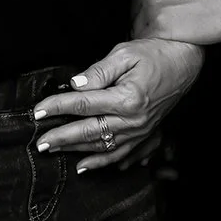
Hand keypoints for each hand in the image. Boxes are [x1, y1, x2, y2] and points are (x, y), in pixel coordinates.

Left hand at [30, 38, 203, 172]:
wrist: (182, 62)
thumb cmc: (153, 54)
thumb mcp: (124, 54)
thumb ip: (98, 72)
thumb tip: (74, 85)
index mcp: (127, 98)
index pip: (84, 104)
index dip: (58, 106)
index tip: (38, 110)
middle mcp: (134, 120)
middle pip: (90, 131)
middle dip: (62, 137)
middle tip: (40, 142)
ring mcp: (140, 131)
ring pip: (103, 146)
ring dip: (77, 150)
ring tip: (55, 151)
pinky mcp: (145, 135)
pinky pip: (121, 155)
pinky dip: (102, 162)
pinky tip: (86, 166)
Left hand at [133, 0, 220, 46]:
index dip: (145, 3)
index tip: (156, 11)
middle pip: (135, 8)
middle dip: (145, 18)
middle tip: (163, 26)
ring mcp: (151, 6)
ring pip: (137, 25)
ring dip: (147, 31)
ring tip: (164, 37)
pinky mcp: (160, 27)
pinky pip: (145, 38)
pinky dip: (152, 43)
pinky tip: (165, 43)